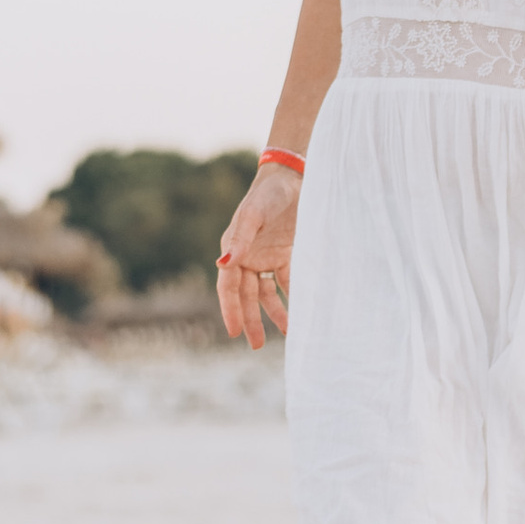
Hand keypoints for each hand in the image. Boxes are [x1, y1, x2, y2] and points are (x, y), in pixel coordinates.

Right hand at [215, 165, 298, 349]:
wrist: (293, 178)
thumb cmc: (267, 194)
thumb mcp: (252, 215)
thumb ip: (240, 240)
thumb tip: (222, 263)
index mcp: (234, 250)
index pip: (229, 287)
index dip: (230, 310)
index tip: (234, 332)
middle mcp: (248, 258)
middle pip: (248, 296)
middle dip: (251, 320)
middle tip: (256, 345)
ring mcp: (267, 258)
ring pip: (268, 293)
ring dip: (274, 313)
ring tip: (288, 332)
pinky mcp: (286, 255)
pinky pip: (287, 282)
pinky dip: (293, 297)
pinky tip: (301, 312)